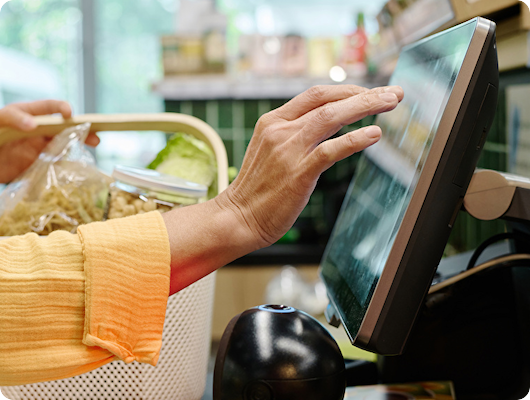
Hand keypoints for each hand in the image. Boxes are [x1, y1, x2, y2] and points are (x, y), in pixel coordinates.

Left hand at [0, 100, 99, 182]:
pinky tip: (74, 170)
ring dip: (78, 149)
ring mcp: (39, 148)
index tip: (69, 114)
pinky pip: (55, 165)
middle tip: (95, 139)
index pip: (49, 107)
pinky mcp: (37, 165)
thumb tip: (33, 125)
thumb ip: (14, 118)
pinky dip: (66, 167)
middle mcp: (38, 131)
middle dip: (82, 132)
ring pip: (64, 147)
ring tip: (89, 155)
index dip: (61, 108)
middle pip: (64, 129)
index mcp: (30, 115)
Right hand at [163, 84, 403, 293]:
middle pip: (328, 101)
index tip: (370, 92)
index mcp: (273, 121)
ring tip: (392, 102)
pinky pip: (331, 150)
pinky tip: (374, 134)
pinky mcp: (298, 173)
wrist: (237, 218)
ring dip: (366, 107)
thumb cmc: (257, 189)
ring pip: (331, 117)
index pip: (315, 95)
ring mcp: (288, 150)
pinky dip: (354, 140)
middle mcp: (280, 130)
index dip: (346, 90)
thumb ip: (294, 135)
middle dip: (365, 94)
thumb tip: (327, 126)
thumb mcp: (270, 151)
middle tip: (393, 92)